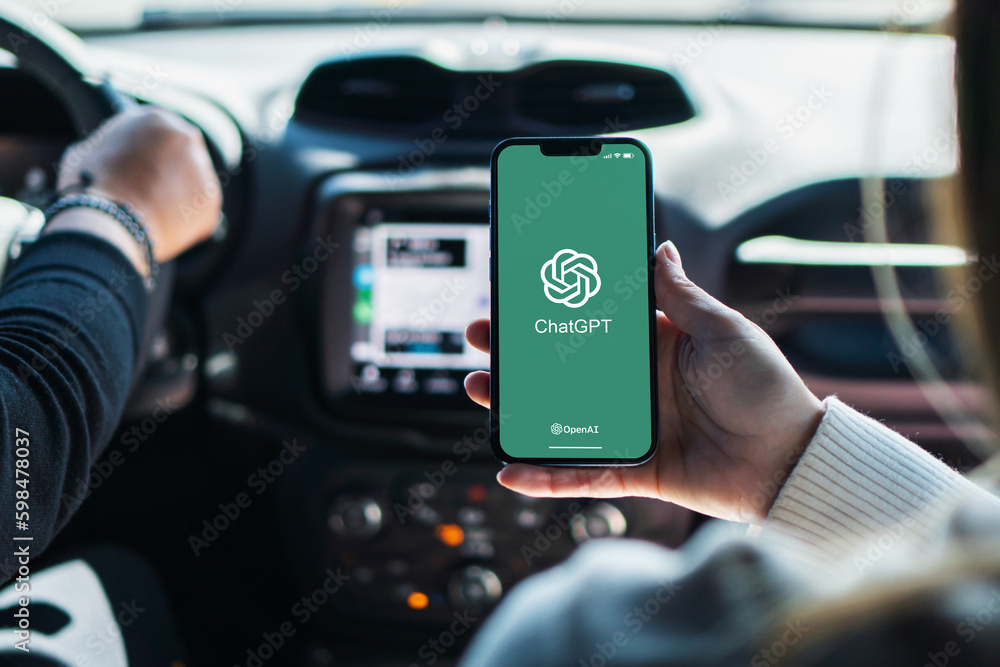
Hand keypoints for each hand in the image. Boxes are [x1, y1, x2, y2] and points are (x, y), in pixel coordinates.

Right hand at [55, 106, 220, 261]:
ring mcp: (202, 169)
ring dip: (179, 196)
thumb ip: (111, 146)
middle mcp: (186, 137)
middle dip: (170, 172)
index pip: (158, 133)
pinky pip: (199, 211)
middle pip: (181, 155)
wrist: (109, 220)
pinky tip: (163, 226)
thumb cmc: (90, 186)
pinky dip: (185, 221)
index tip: (143, 168)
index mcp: (155, 119)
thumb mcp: (88, 150)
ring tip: (152, 213)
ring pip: (193, 183)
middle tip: (151, 192)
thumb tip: (109, 153)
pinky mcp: (211, 201)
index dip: (149, 153)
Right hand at [464, 241, 824, 523]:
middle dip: (516, 353)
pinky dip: (548, 476)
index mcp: (655, 346)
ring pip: (560, 417)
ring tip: (478, 388)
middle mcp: (636, 385)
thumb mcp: (724, 330)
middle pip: (562, 368)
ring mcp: (632, 428)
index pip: (591, 322)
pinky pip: (583, 474)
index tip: (515, 294)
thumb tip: (658, 246)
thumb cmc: (766, 389)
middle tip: (479, 337)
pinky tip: (510, 469)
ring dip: (516, 406)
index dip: (552, 309)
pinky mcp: (636, 469)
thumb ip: (681, 295)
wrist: (790, 460)